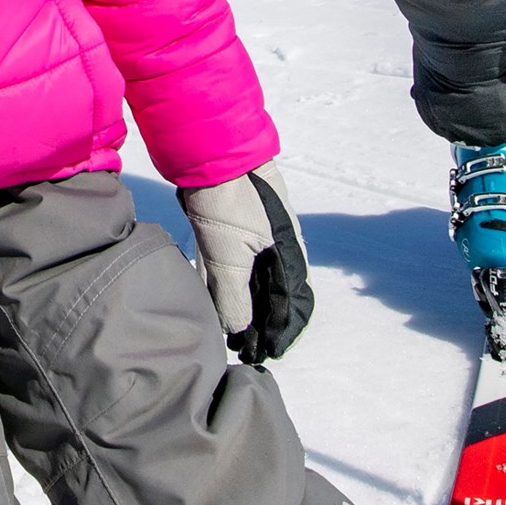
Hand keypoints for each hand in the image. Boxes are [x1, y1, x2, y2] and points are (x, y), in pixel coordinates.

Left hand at [178, 169, 314, 365]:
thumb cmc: (227, 202)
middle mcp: (278, 247)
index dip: (282, 331)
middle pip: (275, 295)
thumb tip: (238, 329)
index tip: (267, 353)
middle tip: (246, 350)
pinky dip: (228, 286)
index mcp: (288, 255)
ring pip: (254, 281)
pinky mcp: (233, 226)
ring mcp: (256, 236)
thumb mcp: (229, 255)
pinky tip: (215, 300)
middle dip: (263, 325)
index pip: (294, 304)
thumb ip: (234, 296)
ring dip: (244, 308)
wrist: (210, 151)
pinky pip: (234, 265)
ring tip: (230, 333)